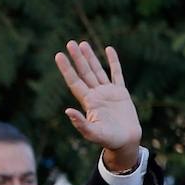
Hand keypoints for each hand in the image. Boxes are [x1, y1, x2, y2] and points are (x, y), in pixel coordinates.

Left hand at [53, 41, 141, 170]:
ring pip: (97, 70)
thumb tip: (67, 111)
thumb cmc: (108, 139)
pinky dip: (113, 61)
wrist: (125, 141)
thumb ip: (80, 123)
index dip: (67, 68)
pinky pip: (117, 73)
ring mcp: (108, 92)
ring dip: (90, 57)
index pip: (74, 81)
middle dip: (77, 58)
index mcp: (87, 102)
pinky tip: (108, 49)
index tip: (58, 55)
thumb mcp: (92, 133)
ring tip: (82, 43)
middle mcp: (95, 94)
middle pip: (84, 72)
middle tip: (69, 43)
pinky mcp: (121, 92)